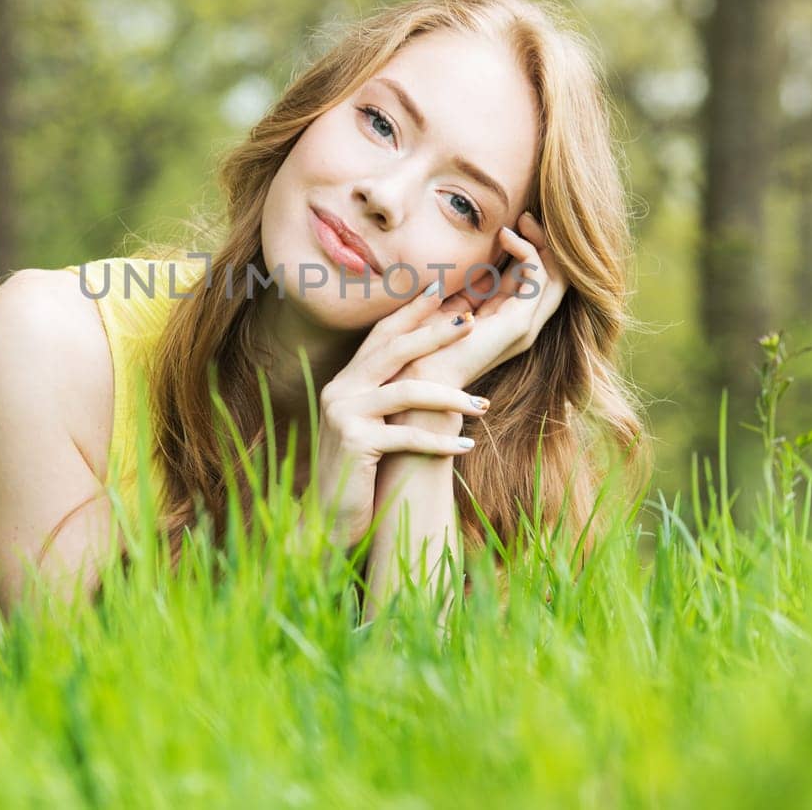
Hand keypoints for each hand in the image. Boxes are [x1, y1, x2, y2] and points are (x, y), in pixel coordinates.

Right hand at [310, 283, 490, 549]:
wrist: (327, 522)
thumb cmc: (359, 476)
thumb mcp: (372, 429)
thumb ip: (389, 401)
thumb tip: (430, 374)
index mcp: (345, 382)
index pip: (380, 336)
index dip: (410, 312)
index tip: (442, 290)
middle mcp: (339, 390)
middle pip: (393, 350)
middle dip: (435, 333)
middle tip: (472, 322)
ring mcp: (343, 414)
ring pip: (406, 391)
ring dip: (450, 396)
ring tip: (484, 405)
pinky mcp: (353, 443)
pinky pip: (408, 436)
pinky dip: (441, 440)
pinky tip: (466, 445)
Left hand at [396, 212, 568, 390]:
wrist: (417, 373)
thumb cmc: (425, 339)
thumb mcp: (451, 299)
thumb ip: (468, 279)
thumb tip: (475, 251)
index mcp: (506, 318)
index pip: (535, 278)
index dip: (532, 247)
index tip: (515, 222)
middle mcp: (522, 322)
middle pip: (555, 276)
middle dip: (545, 242)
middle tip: (527, 215)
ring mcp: (525, 325)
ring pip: (556, 275)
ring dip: (541, 242)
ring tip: (522, 220)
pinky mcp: (519, 324)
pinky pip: (538, 278)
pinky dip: (528, 252)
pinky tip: (507, 237)